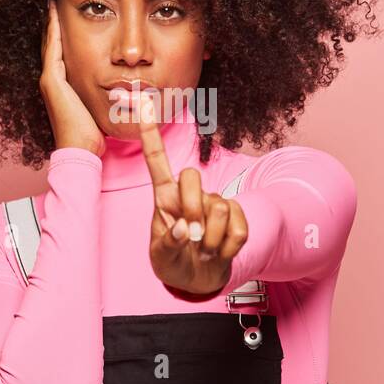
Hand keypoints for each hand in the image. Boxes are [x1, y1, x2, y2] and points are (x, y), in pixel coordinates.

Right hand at [40, 0, 104, 156]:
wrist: (79, 148)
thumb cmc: (91, 133)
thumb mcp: (97, 106)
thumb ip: (104, 94)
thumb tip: (122, 87)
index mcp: (61, 85)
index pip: (60, 54)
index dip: (61, 36)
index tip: (64, 17)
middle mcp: (52, 80)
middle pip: (51, 46)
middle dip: (53, 25)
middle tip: (54, 4)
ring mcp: (49, 80)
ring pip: (49, 44)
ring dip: (50, 23)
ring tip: (52, 4)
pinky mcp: (51, 81)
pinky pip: (52, 50)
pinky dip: (52, 31)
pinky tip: (54, 15)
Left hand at [138, 91, 248, 296]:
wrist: (199, 280)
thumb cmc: (173, 264)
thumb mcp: (161, 258)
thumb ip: (168, 244)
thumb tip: (185, 229)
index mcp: (164, 198)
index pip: (157, 161)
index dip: (151, 134)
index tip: (145, 103)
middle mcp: (190, 194)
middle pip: (192, 176)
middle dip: (193, 207)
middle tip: (193, 238)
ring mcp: (215, 203)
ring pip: (219, 207)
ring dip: (212, 239)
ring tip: (204, 251)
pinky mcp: (237, 217)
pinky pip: (239, 228)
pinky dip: (228, 248)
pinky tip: (220, 253)